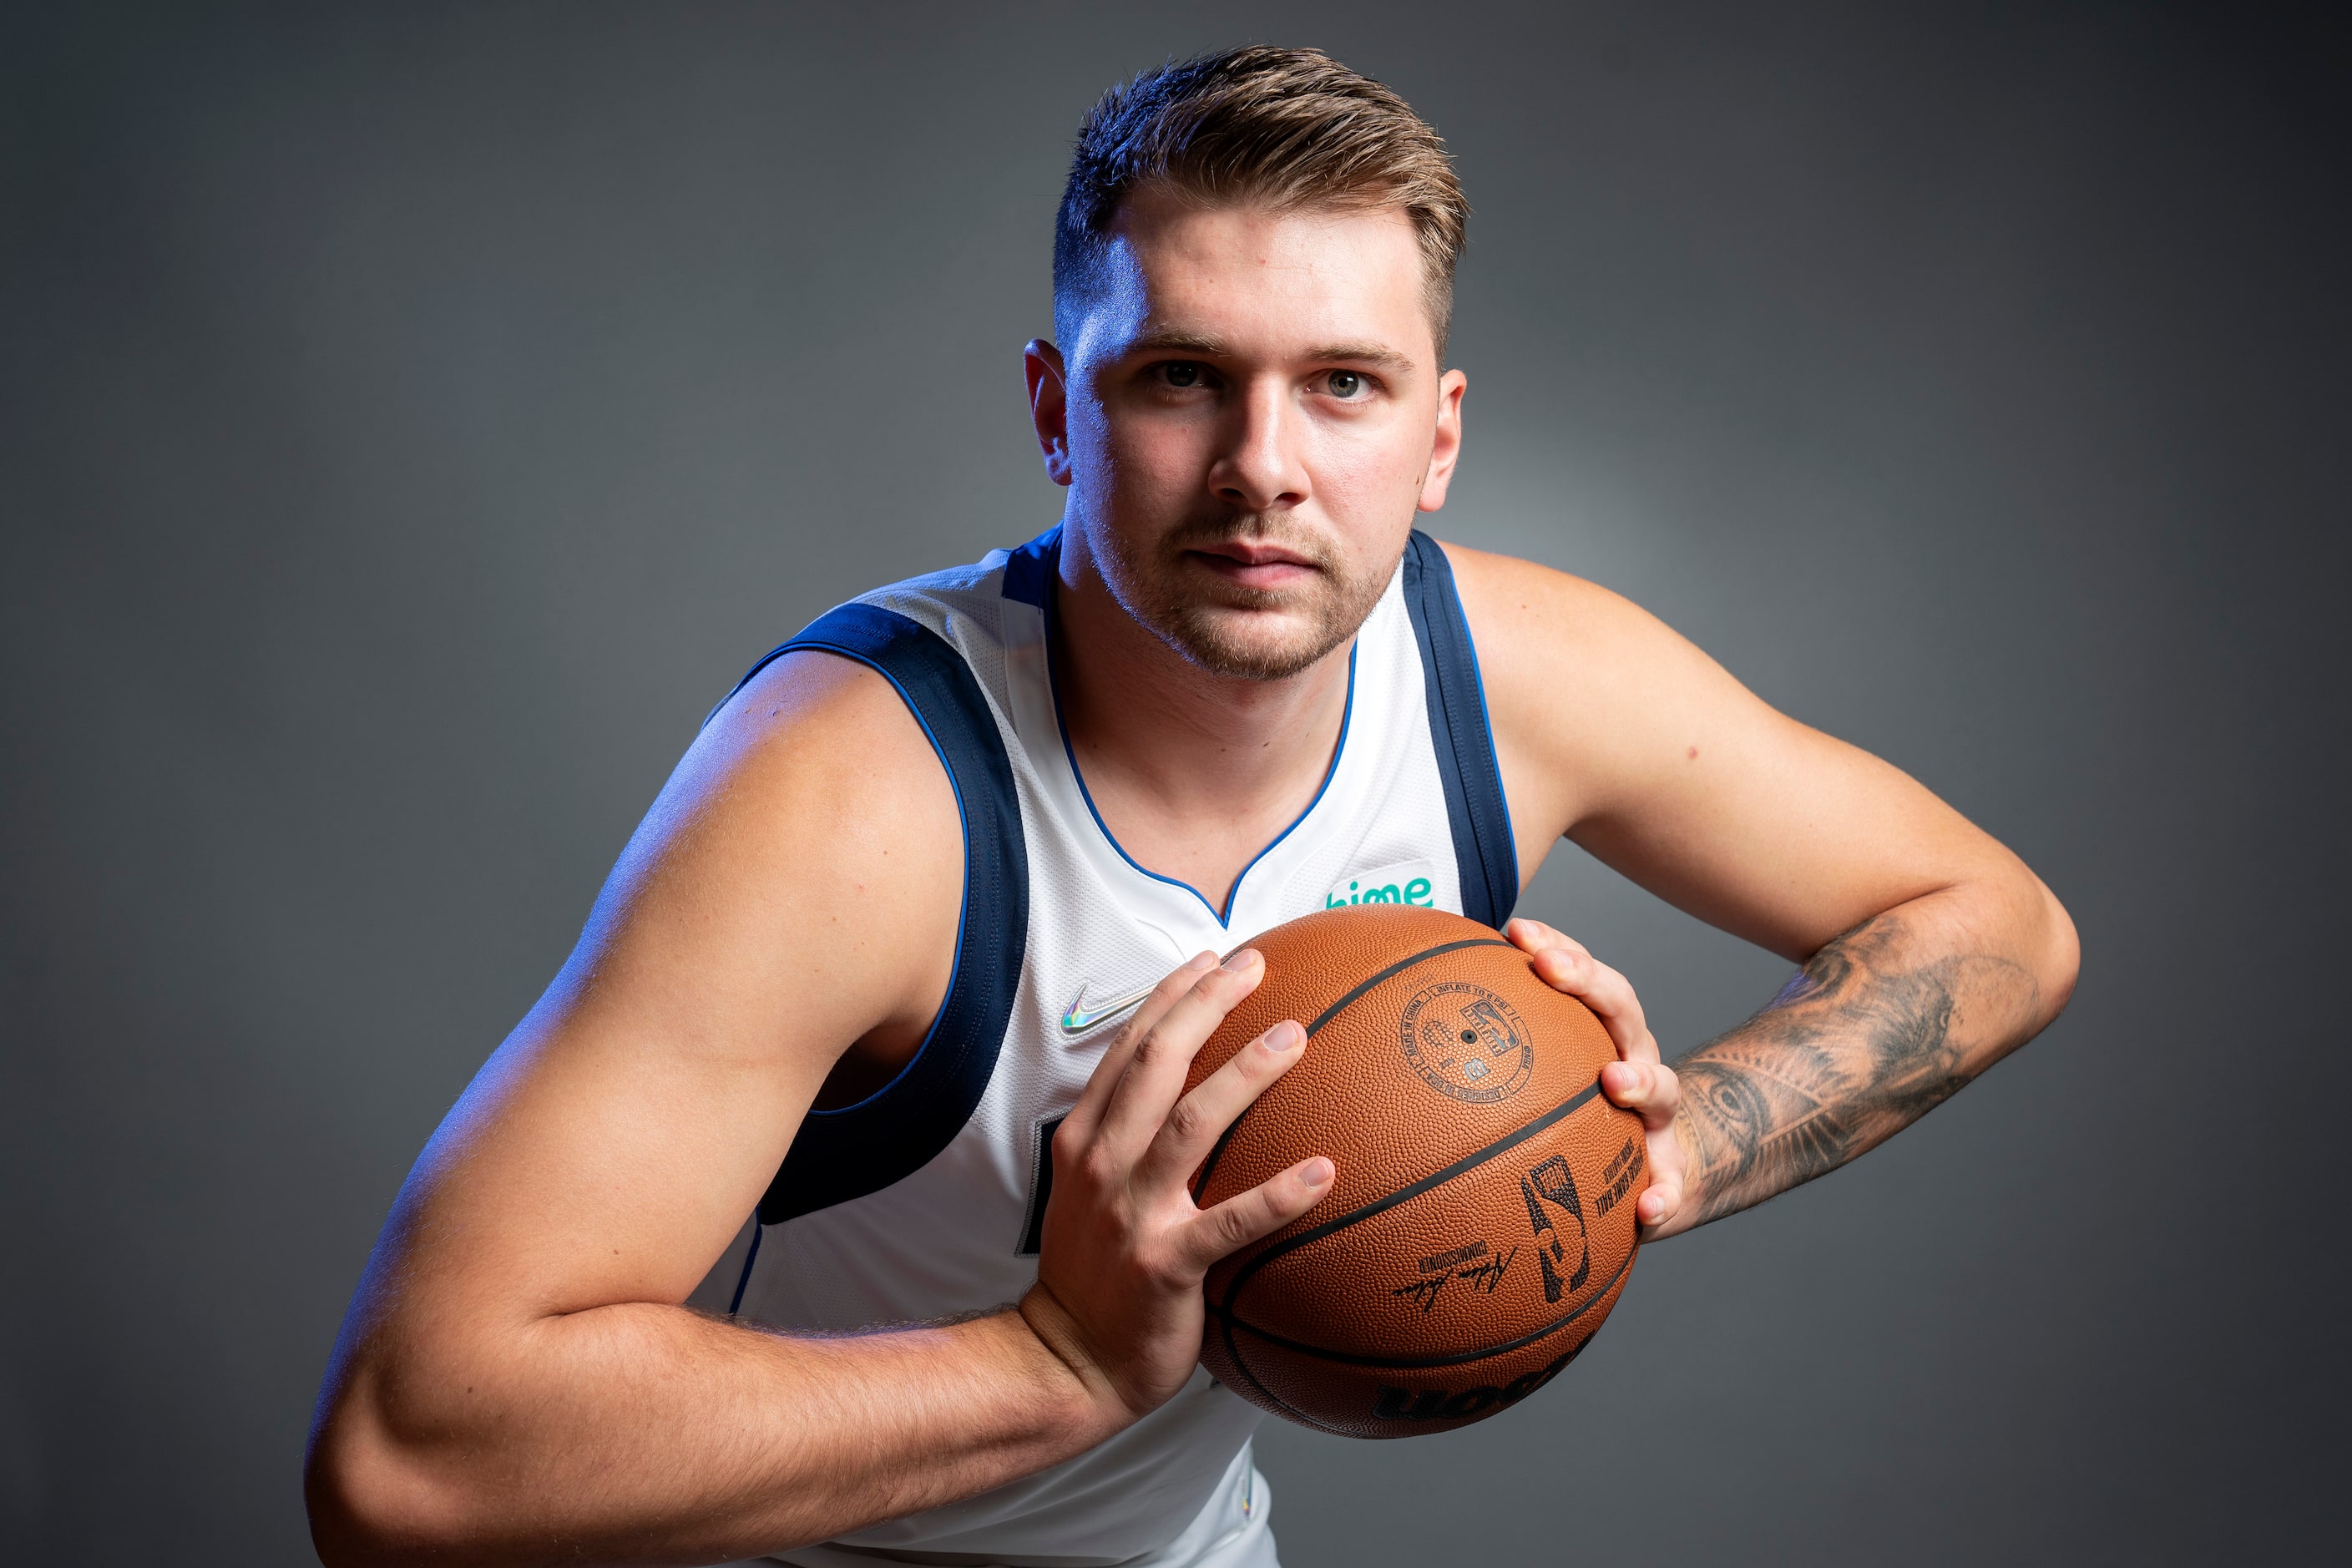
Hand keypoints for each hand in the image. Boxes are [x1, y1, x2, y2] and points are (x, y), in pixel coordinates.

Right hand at [1020, 949, 1333, 1433]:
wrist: (1067, 1361)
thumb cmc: (1094, 1275)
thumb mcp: (1092, 1192)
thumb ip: (1128, 1140)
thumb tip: (1192, 1093)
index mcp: (1084, 1139)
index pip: (1129, 1049)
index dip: (1172, 997)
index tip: (1215, 959)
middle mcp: (1102, 1164)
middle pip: (1156, 1064)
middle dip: (1206, 1006)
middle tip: (1257, 967)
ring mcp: (1131, 1213)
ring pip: (1190, 1125)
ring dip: (1244, 1075)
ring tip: (1294, 1037)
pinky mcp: (1165, 1265)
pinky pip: (1231, 1222)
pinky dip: (1279, 1194)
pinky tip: (1325, 1172)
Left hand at [1505, 918, 1692, 1239]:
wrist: (1643, 1171)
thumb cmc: (1571, 1113)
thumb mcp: (1532, 1076)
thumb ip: (1482, 1049)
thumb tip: (1391, 1018)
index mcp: (1598, 1031)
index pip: (1583, 975)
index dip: (1555, 945)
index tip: (1516, 931)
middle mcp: (1632, 1061)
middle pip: (1622, 1010)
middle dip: (1590, 982)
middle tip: (1552, 968)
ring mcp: (1655, 1116)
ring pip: (1663, 1087)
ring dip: (1641, 1080)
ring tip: (1614, 1082)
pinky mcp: (1667, 1171)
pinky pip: (1672, 1183)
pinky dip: (1664, 1192)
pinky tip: (1647, 1210)